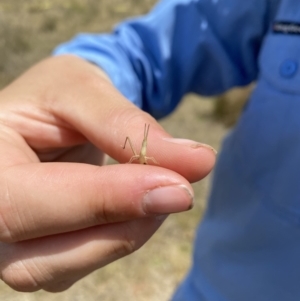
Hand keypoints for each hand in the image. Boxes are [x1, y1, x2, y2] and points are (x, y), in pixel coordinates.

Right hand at [0, 55, 215, 291]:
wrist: (49, 113)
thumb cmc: (57, 94)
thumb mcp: (83, 90)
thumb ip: (128, 126)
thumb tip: (198, 161)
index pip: (24, 199)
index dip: (104, 199)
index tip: (176, 187)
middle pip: (40, 254)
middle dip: (120, 225)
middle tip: (179, 190)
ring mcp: (8, 242)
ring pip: (64, 267)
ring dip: (126, 234)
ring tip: (159, 191)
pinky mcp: (37, 252)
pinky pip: (80, 263)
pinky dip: (121, 237)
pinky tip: (138, 204)